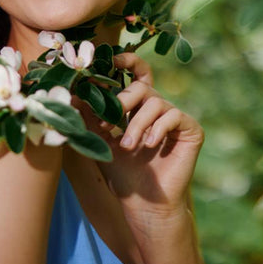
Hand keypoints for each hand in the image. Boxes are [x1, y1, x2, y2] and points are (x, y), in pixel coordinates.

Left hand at [89, 53, 203, 228]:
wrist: (143, 203)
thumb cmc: (121, 173)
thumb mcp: (100, 140)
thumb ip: (88, 117)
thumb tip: (71, 93)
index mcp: (137, 106)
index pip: (136, 73)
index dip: (127, 61)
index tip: (112, 60)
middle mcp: (157, 107)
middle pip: (141, 85)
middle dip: (122, 100)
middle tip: (108, 123)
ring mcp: (175, 117)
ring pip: (155, 102)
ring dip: (136, 124)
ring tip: (127, 146)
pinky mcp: (191, 130)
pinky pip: (174, 115)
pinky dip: (157, 128)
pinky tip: (149, 145)